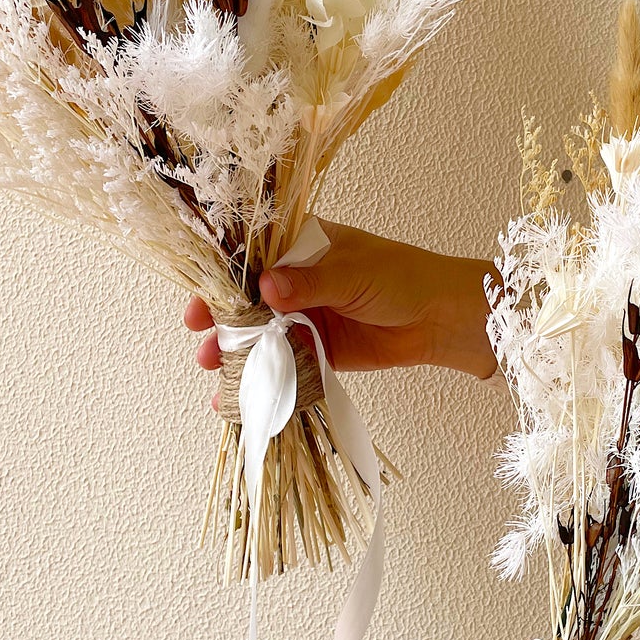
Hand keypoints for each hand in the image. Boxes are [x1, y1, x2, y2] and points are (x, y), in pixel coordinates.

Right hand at [183, 220, 497, 379]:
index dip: (222, 276)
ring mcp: (304, 315)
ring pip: (260, 332)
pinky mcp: (316, 349)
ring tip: (213, 365)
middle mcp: (296, 280)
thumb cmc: (402, 278)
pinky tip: (239, 393)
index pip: (252, 257)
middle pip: (247, 297)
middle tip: (199, 334)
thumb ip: (310, 282)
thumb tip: (268, 286)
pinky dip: (262, 376)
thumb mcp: (354, 272)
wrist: (440, 319)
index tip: (200, 296)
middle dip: (221, 316)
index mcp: (302, 246)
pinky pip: (283, 362)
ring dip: (236, 349)